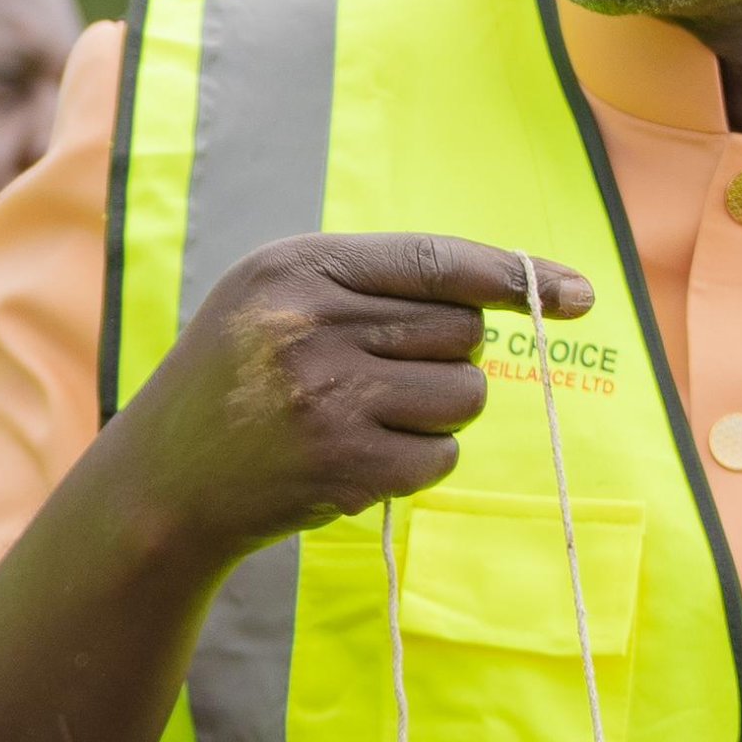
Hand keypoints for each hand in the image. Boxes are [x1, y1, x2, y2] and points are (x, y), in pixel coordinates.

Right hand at [125, 235, 598, 560]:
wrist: (163, 481)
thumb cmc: (238, 378)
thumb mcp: (277, 299)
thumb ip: (375, 283)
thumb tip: (514, 296)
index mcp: (295, 268)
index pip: (436, 261)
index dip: (515, 274)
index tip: (578, 294)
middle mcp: (311, 324)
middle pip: (461, 331)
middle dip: (444, 357)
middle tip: (378, 376)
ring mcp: (328, 397)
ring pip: (464, 395)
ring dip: (438, 413)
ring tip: (368, 418)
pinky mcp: (345, 465)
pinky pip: (442, 457)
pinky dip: (418, 462)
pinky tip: (359, 459)